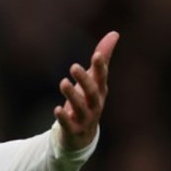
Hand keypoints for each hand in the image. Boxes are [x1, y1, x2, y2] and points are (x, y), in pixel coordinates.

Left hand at [54, 31, 118, 150]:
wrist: (81, 136)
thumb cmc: (87, 101)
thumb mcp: (93, 80)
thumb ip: (102, 58)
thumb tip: (114, 33)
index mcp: (99, 91)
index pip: (102, 78)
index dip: (101, 67)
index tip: (97, 55)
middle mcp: (95, 105)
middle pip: (92, 92)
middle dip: (85, 80)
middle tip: (73, 66)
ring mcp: (85, 119)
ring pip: (81, 107)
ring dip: (72, 95)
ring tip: (63, 82)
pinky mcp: (73, 131)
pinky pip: (69, 124)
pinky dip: (63, 117)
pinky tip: (56, 109)